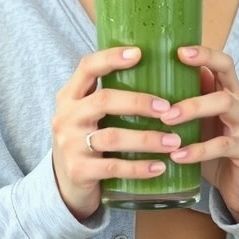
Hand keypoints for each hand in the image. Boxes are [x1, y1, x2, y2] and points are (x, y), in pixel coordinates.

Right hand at [51, 46, 182, 219]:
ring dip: (147, 139)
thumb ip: (109, 96)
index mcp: (69, 96)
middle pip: (104, 100)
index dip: (111, 58)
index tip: (138, 53)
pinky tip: (160, 167)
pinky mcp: (78, 171)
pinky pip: (114, 167)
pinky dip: (139, 167)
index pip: (87, 67)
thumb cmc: (87, 140)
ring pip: (113, 137)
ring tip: (174, 141)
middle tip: (168, 109)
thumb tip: (158, 71)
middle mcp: (66, 117)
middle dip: (139, 102)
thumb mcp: (87, 114)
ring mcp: (70, 145)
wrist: (64, 185)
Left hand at [160, 45, 238, 220]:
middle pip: (226, 77)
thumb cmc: (214, 146)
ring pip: (225, 105)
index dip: (204, 53)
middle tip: (163, 103)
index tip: (179, 51)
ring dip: (193, 109)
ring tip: (167, 121)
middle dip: (192, 81)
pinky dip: (198, 150)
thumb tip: (150, 80)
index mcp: (229, 91)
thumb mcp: (200, 121)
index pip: (223, 62)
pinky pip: (223, 145)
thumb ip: (186, 100)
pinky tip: (177, 155)